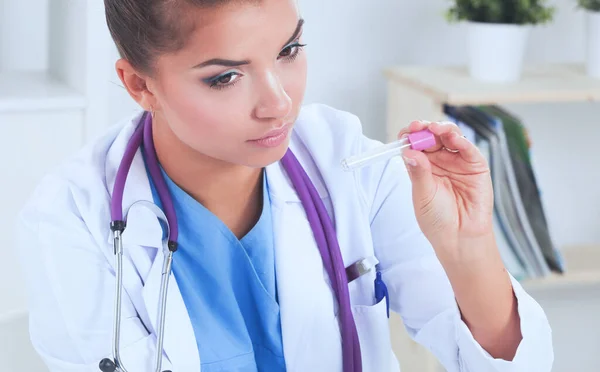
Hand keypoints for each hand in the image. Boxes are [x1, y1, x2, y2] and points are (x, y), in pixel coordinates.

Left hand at [398, 120, 493, 258]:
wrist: (460, 237)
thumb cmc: (438, 220)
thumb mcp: (423, 196)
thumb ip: (418, 173)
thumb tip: (408, 151)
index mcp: (422, 166)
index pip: (414, 144)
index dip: (409, 136)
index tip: (405, 133)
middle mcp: (439, 161)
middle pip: (431, 136)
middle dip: (424, 129)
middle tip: (419, 127)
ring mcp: (457, 161)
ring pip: (449, 137)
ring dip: (442, 129)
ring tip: (435, 129)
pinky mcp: (475, 166)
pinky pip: (468, 149)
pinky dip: (461, 141)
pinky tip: (454, 138)